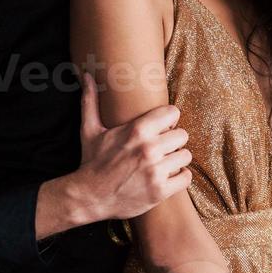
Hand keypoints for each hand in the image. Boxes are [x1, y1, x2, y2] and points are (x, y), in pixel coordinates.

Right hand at [75, 71, 191, 219]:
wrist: (89, 197)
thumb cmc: (92, 161)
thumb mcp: (90, 130)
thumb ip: (91, 101)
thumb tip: (85, 75)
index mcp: (137, 130)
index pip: (173, 113)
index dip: (168, 120)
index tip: (162, 127)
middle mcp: (149, 149)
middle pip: (182, 135)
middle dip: (172, 141)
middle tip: (161, 148)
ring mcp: (156, 171)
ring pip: (185, 156)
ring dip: (176, 160)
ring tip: (164, 162)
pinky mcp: (160, 191)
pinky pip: (186, 178)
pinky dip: (179, 178)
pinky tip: (167, 177)